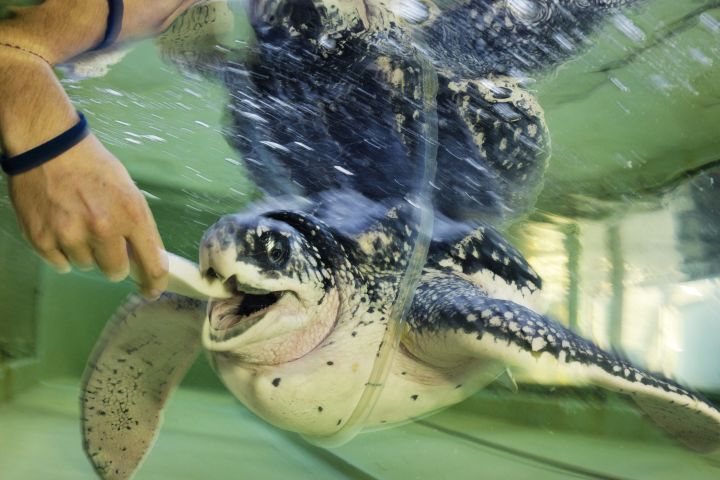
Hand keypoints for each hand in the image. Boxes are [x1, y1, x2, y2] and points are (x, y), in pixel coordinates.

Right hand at [8, 133, 167, 297]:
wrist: (49, 147)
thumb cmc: (94, 166)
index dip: (153, 283)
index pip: (151, 264)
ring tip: (78, 224)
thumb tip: (146, 259)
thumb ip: (138, 227)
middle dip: (115, 263)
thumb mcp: (129, 192)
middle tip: (106, 243)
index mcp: (130, 215)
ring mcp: (70, 235)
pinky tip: (61, 229)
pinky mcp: (42, 239)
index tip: (152, 290)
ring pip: (86, 266)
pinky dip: (63, 253)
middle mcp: (102, 228)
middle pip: (116, 272)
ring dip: (86, 253)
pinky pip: (60, 264)